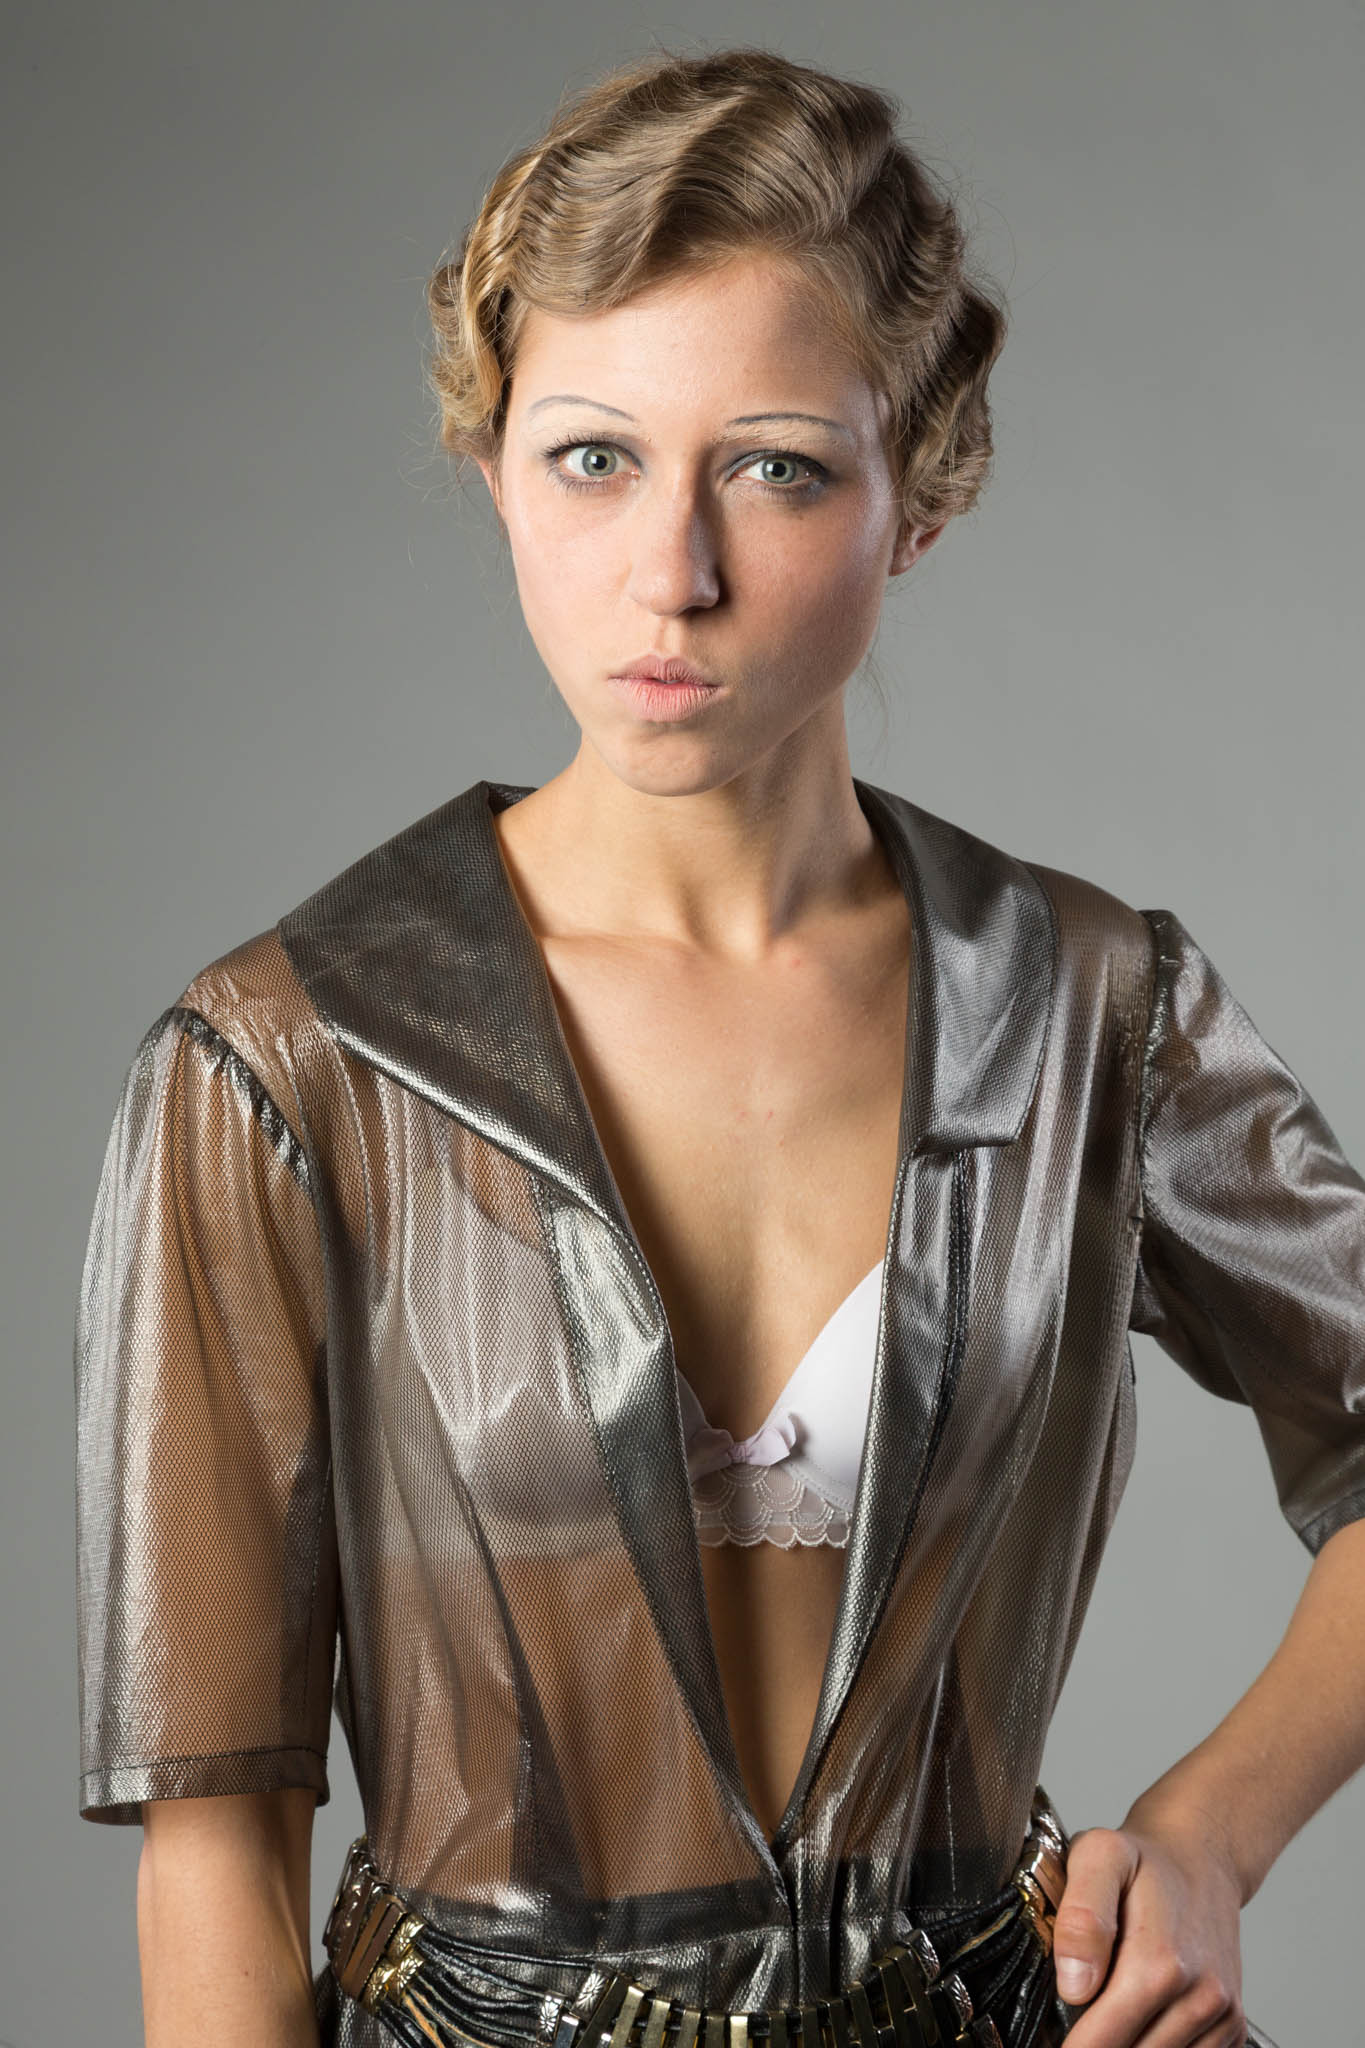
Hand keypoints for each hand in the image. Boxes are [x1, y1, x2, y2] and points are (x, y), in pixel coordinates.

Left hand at [1050, 1812, 1246, 2047]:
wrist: (1202, 1861)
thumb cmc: (1144, 1862)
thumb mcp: (1098, 1858)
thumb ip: (1081, 1919)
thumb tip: (1075, 1987)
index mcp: (1159, 1964)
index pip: (1101, 2044)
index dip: (1072, 2047)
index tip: (1049, 2038)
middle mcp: (1201, 1998)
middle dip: (1096, 2043)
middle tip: (1078, 2016)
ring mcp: (1222, 2016)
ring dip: (1129, 2044)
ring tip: (1111, 2010)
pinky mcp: (1233, 2027)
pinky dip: (1160, 2046)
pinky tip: (1144, 2017)